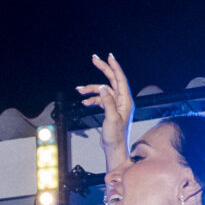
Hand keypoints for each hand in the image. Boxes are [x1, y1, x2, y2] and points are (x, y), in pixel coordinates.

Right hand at [76, 52, 134, 166]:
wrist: (114, 148)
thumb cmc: (115, 136)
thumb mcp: (111, 118)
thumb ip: (108, 102)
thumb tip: (102, 87)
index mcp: (126, 101)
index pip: (120, 79)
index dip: (114, 67)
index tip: (108, 57)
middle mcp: (122, 100)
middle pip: (112, 80)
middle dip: (103, 69)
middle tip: (94, 58)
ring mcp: (116, 104)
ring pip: (103, 90)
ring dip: (91, 89)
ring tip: (79, 90)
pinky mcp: (110, 109)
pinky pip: (100, 99)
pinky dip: (92, 99)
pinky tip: (84, 102)